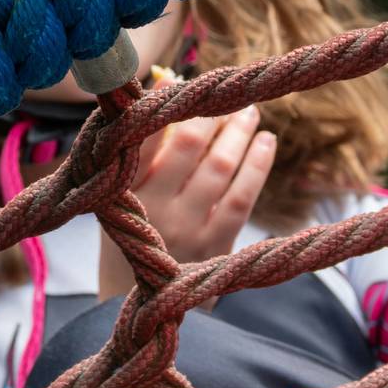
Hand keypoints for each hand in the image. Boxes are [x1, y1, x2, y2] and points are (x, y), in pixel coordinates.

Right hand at [98, 92, 276, 299]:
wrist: (147, 304)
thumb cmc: (134, 236)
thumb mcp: (122, 198)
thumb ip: (142, 151)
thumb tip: (168, 89)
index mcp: (123, 191)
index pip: (144, 137)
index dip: (163, 105)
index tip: (179, 83)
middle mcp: (154, 207)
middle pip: (188, 144)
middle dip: (212, 114)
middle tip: (229, 97)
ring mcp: (187, 228)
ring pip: (221, 167)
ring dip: (239, 133)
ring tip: (250, 114)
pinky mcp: (216, 246)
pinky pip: (243, 198)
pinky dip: (257, 165)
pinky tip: (266, 143)